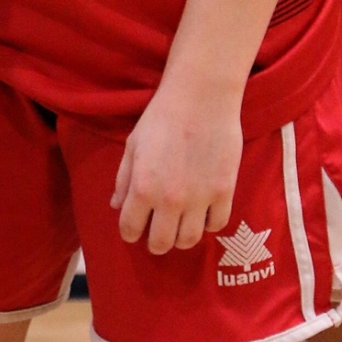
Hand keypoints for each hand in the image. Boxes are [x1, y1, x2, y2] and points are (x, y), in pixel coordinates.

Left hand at [111, 85, 242, 254]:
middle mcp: (170, 200)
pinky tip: (202, 211)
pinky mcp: (224, 192)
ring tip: (178, 225)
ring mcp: (200, 199)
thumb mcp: (133, 145)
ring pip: (189, 241)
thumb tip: (117, 206)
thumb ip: (124, 179)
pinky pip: (216, 225)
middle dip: (154, 242)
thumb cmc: (161, 117)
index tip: (133, 228)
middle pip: (161, 243)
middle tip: (156, 232)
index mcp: (143, 188)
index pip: (130, 229)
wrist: (201, 98)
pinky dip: (207, 223)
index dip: (129, 232)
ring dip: (180, 237)